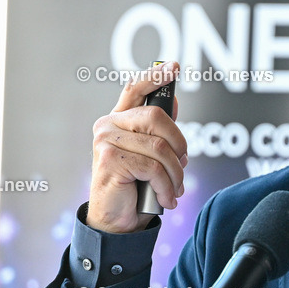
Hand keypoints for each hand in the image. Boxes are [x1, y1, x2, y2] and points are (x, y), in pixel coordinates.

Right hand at [88, 62, 187, 232]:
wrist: (115, 221)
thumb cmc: (134, 186)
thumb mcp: (150, 156)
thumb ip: (158, 132)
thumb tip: (174, 102)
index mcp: (118, 120)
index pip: (135, 88)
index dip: (155, 76)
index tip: (175, 67)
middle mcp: (108, 125)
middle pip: (157, 117)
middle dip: (179, 144)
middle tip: (182, 166)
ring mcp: (106, 140)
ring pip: (159, 147)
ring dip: (175, 174)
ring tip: (175, 189)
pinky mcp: (110, 159)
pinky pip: (153, 167)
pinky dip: (166, 186)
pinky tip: (166, 198)